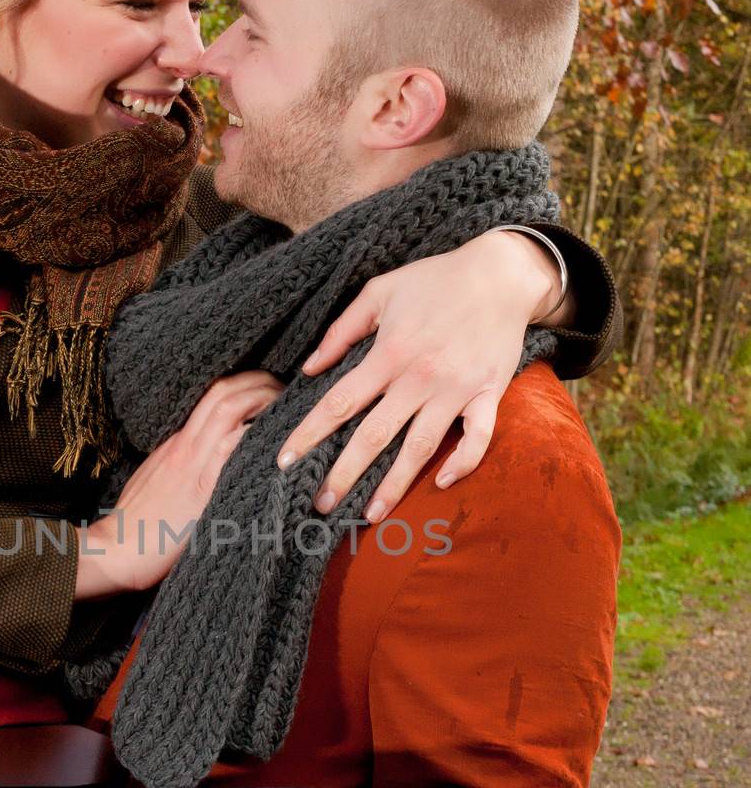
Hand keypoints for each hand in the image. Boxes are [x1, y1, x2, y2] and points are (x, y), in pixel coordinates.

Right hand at [75, 371, 283, 598]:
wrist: (115, 551)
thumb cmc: (136, 524)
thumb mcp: (158, 483)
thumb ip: (183, 466)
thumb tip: (211, 462)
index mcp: (177, 444)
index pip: (213, 397)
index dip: (245, 385)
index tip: (268, 391)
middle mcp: (186, 446)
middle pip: (224, 392)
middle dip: (260, 383)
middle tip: (287, 392)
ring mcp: (193, 464)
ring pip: (229, 410)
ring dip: (264, 402)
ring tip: (290, 410)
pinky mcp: (202, 490)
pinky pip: (232, 449)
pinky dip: (257, 438)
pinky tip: (280, 440)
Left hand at [276, 228, 564, 519]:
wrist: (500, 273)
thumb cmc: (435, 280)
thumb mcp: (380, 291)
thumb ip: (342, 330)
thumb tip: (310, 368)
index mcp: (389, 352)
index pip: (339, 402)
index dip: (309, 434)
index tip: (286, 461)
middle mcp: (419, 377)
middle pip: (374, 435)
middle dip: (344, 474)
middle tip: (320, 505)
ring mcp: (456, 389)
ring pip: (420, 446)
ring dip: (395, 485)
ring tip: (370, 515)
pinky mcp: (488, 394)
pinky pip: (479, 437)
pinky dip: (464, 462)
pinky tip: (444, 484)